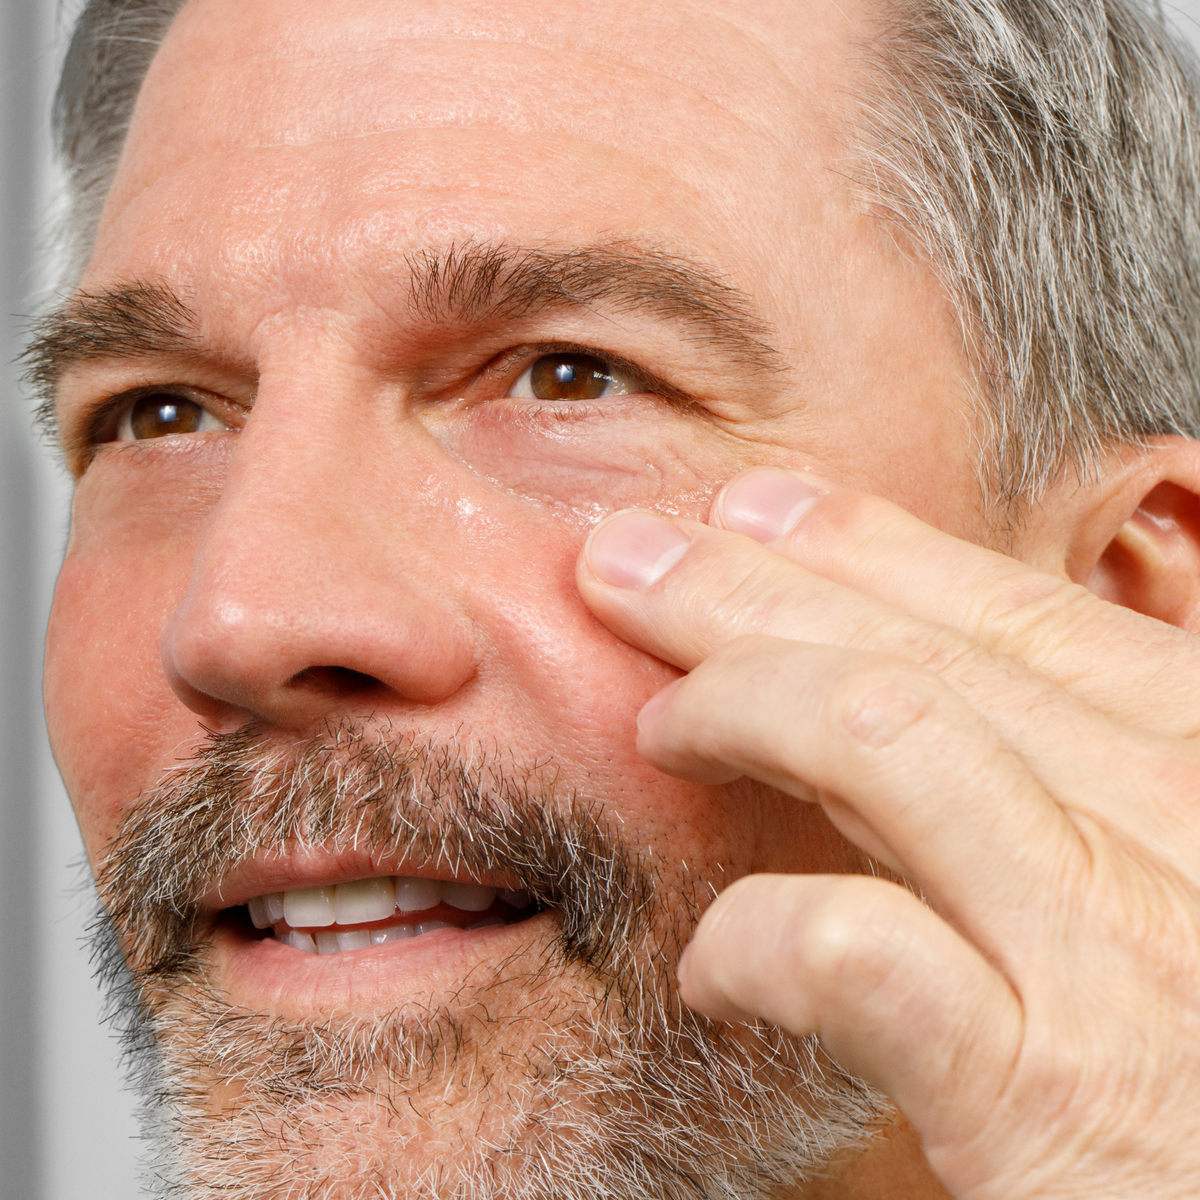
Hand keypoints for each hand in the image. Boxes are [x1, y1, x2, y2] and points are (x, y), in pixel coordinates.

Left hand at [576, 467, 1199, 1199]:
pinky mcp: (1054, 1094)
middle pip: (923, 652)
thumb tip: (912, 689)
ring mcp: (1122, 953)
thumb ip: (1073, 788)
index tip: (754, 511)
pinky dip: (754, 934)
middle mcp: (1185, 826)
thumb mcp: (1178, 884)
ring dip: (738, 704)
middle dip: (748, 587)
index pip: (1020, 616)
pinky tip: (710, 966)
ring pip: (881, 736)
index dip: (870, 548)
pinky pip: (854, 950)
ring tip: (658, 724)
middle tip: (627, 556)